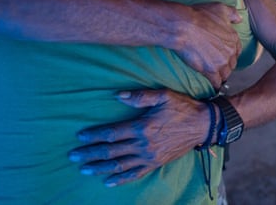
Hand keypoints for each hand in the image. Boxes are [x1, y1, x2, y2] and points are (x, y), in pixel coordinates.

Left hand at [68, 89, 208, 185]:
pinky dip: (121, 178)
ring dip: (101, 167)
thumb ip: (139, 96)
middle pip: (112, 152)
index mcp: (142, 127)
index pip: (113, 134)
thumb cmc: (182, 107)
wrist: (202, 125)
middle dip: (91, 153)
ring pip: (120, 165)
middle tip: (73, 156)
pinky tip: (108, 180)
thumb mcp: (162, 96)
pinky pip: (135, 173)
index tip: (80, 137)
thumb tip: (116, 95)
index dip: (95, 135)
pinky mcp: (156, 163)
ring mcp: (149, 157)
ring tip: (85, 169)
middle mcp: (143, 145)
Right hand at [174, 3, 241, 88]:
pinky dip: (214, 84)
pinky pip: (216, 82)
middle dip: (226, 64)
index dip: (230, 53)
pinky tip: (211, 85)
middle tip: (217, 65)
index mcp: (233, 38)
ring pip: (225, 74)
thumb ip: (232, 13)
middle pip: (232, 63)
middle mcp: (230, 51)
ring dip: (220, 75)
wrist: (183, 26)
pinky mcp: (210, 71)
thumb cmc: (199, 15)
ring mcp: (221, 62)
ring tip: (214, 76)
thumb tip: (239, 19)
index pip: (237, 50)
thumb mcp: (220, 8)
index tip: (224, 55)